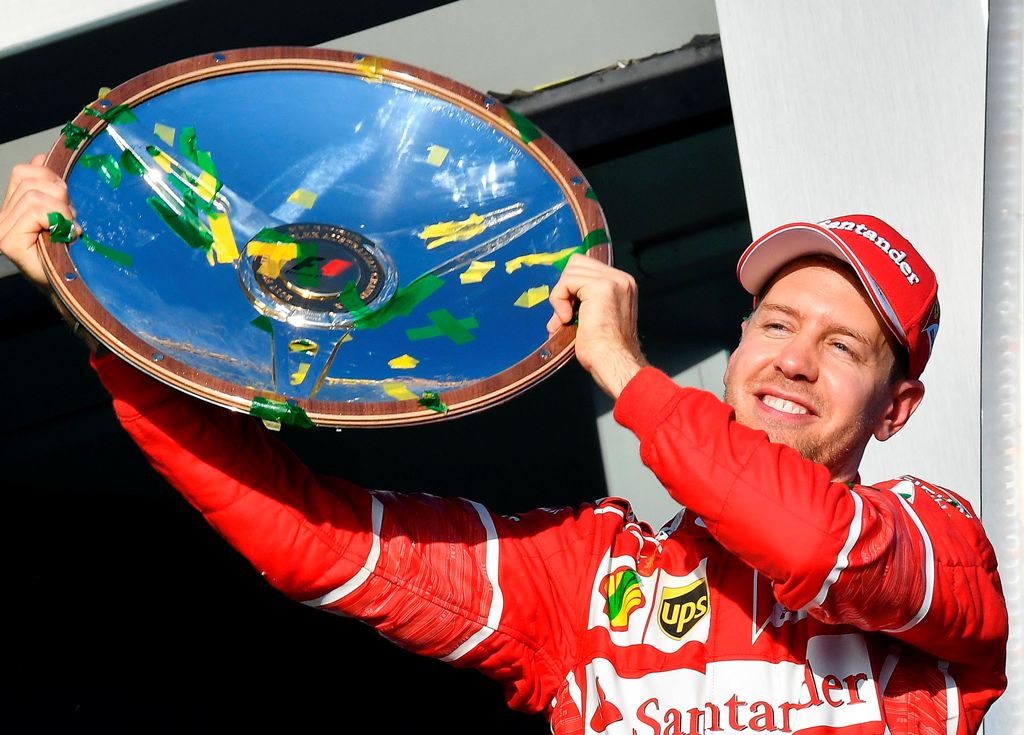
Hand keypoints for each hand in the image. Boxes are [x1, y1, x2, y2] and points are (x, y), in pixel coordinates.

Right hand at [0, 154, 77, 288]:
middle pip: (31, 178)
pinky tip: (66, 235)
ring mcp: (2, 228)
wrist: (71, 285)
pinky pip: (35, 210)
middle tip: (71, 219)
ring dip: (61, 209)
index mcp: (12, 205)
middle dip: (60, 194)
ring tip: (68, 229)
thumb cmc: (71, 250)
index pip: (26, 170)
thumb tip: (41, 156)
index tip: (68, 204)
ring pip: (34, 194)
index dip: (52, 178)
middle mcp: (1, 216)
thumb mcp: (64, 211)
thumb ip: (50, 186)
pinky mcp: (8, 241)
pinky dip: (57, 219)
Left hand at [546, 254, 647, 398]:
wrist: (613, 361)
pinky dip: (559, 299)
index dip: (571, 286)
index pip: (587, 268)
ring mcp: (612, 281)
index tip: (566, 310)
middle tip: (565, 315)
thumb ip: (581, 304)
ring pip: (571, 271)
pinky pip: (567, 282)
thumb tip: (560, 306)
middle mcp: (620, 279)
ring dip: (561, 296)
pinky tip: (567, 319)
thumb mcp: (592, 319)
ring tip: (566, 319)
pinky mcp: (600, 287)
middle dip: (565, 288)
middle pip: (577, 263)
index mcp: (621, 285)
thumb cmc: (604, 350)